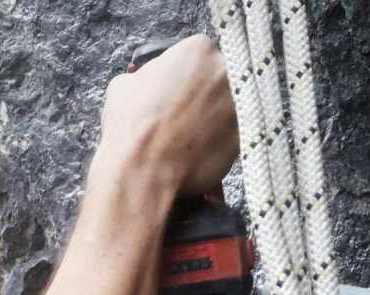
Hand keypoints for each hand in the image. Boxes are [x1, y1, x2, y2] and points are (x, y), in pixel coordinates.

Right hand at [95, 36, 238, 198]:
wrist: (143, 170)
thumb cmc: (132, 127)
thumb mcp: (125, 84)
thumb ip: (148, 74)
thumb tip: (153, 78)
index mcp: (198, 49)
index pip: (197, 53)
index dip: (184, 74)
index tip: (177, 89)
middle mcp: (226, 71)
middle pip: (217, 76)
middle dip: (203, 92)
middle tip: (184, 113)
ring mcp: (239, 104)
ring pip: (228, 106)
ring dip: (213, 117)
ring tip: (189, 134)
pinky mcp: (244, 135)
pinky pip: (232, 134)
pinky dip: (218, 142)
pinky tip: (197, 150)